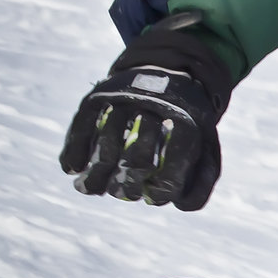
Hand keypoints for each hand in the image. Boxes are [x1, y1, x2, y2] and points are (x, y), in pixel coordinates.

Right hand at [60, 13, 231, 209]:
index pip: (174, 162)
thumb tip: (178, 204)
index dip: (163, 188)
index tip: (153, 197)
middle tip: (121, 193)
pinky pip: (82, 128)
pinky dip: (73, 152)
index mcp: (187, 121)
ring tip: (90, 189)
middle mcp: (154, 108)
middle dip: (126, 184)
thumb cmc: (185, 121)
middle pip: (137, 158)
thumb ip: (202, 179)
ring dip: (94, 176)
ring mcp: (124, 100)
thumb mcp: (206, 144)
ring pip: (106, 146)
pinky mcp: (98, 97)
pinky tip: (72, 169)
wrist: (168, 73)